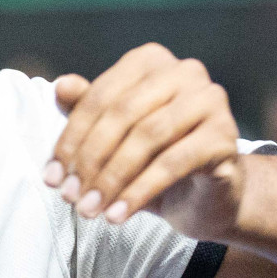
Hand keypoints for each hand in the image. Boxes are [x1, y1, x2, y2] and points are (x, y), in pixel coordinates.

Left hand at [42, 43, 243, 239]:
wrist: (206, 198)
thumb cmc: (152, 161)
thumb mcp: (112, 138)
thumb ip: (86, 110)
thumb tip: (60, 86)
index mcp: (150, 61)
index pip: (100, 97)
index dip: (70, 139)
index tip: (50, 178)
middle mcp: (184, 71)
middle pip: (123, 114)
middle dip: (90, 160)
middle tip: (69, 197)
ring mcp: (210, 100)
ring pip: (147, 137)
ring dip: (112, 179)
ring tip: (90, 210)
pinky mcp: (225, 136)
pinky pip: (173, 164)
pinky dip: (139, 192)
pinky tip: (117, 216)